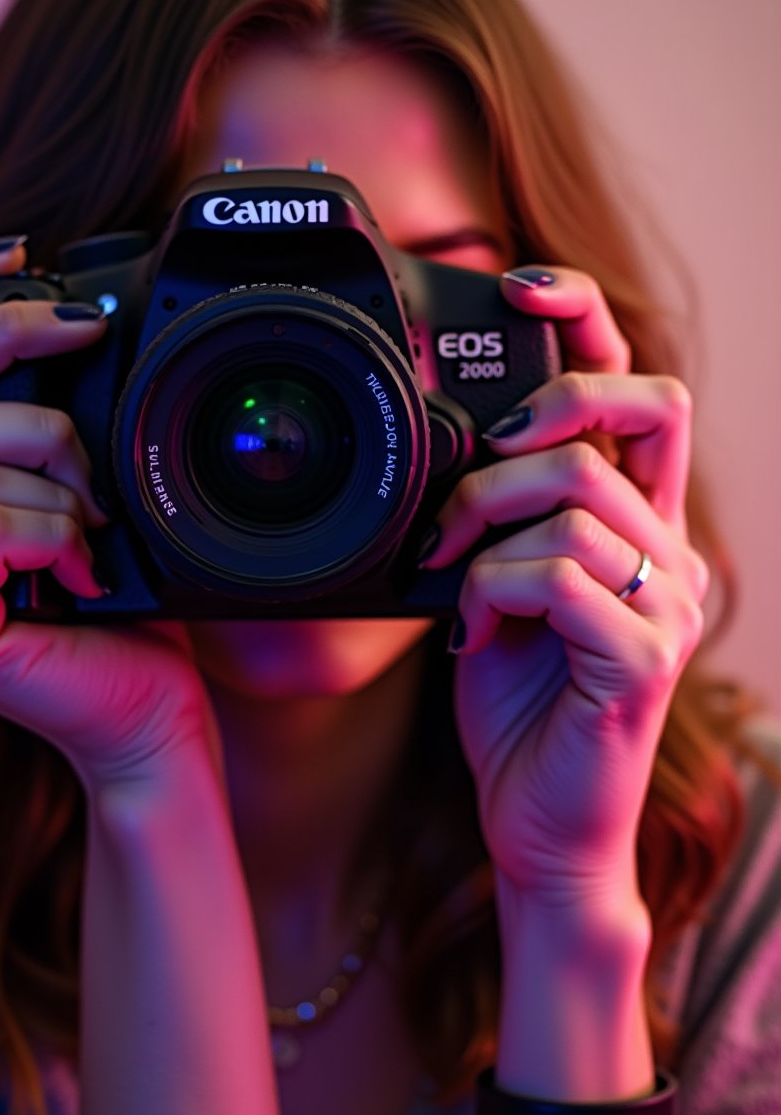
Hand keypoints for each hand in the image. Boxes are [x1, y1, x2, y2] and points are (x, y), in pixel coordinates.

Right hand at [0, 239, 224, 793]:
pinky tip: (84, 567)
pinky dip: (54, 526)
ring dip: (57, 470)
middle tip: (88, 338)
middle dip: (11, 345)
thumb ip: (30, 421)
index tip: (20, 251)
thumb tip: (54, 313)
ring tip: (97, 523)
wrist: (144, 713)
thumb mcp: (70, 487)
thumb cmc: (118, 606)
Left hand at [419, 266, 708, 915]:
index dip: (591, 324)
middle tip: (480, 455)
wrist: (537, 825)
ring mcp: (666, 604)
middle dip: (542, 412)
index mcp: (637, 524)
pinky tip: (473, 631)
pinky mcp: (643, 658)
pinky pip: (559, 573)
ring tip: (450, 571)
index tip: (521, 289)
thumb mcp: (496, 588)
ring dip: (485, 518)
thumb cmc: (519, 706)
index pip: (640, 395)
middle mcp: (667, 552)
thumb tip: (445, 451)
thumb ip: (497, 519)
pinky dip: (492, 590)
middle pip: (635, 411)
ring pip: (578, 492)